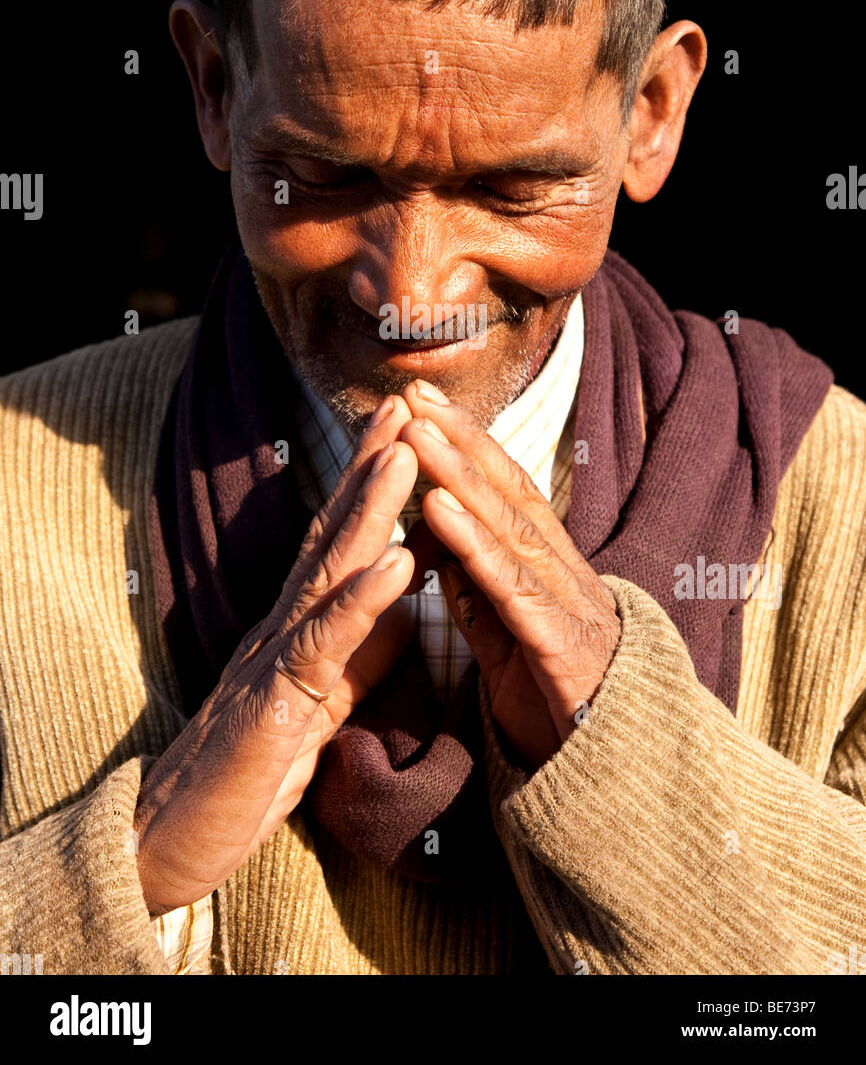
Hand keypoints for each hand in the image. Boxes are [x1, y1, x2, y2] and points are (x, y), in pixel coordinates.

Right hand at [133, 395, 418, 915]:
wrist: (182, 836)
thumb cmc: (257, 763)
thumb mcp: (326, 692)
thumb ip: (363, 640)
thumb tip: (408, 587)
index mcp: (300, 622)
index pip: (341, 538)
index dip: (374, 480)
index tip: (410, 423)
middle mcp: (284, 624)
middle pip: (333, 532)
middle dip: (371, 465)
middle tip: (404, 402)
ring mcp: (275, 659)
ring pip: (326, 572)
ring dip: (369, 511)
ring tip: (405, 455)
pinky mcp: (276, 707)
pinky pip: (322, 648)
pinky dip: (362, 603)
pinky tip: (399, 565)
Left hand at [399, 380, 620, 769]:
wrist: (610, 779)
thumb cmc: (556, 701)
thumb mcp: (504, 638)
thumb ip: (478, 591)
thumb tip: (441, 542)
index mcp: (547, 569)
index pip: (505, 493)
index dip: (467, 444)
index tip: (424, 403)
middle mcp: (563, 573)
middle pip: (509, 494)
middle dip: (461, 438)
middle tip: (417, 391)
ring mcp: (566, 605)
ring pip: (510, 528)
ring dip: (460, 476)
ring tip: (418, 433)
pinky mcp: (559, 645)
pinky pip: (511, 587)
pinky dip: (473, 544)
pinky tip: (438, 510)